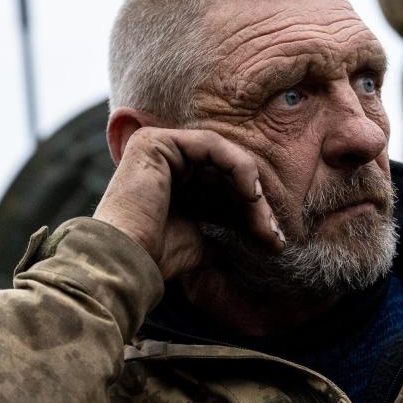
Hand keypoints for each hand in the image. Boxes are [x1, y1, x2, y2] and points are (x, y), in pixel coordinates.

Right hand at [93, 127, 284, 279]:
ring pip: (223, 159)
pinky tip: (251, 194)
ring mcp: (159, 148)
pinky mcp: (156, 141)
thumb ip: (226, 230)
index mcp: (175, 186)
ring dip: (251, 188)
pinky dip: (238, 166)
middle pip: (226, 174)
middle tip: (274, 236)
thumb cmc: (158, 257)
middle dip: (255, 204)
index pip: (224, 189)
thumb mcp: (202, 241)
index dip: (251, 212)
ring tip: (263, 219)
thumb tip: (265, 239)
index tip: (273, 241)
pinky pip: (211, 144)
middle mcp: (166, 163)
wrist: (128, 260)